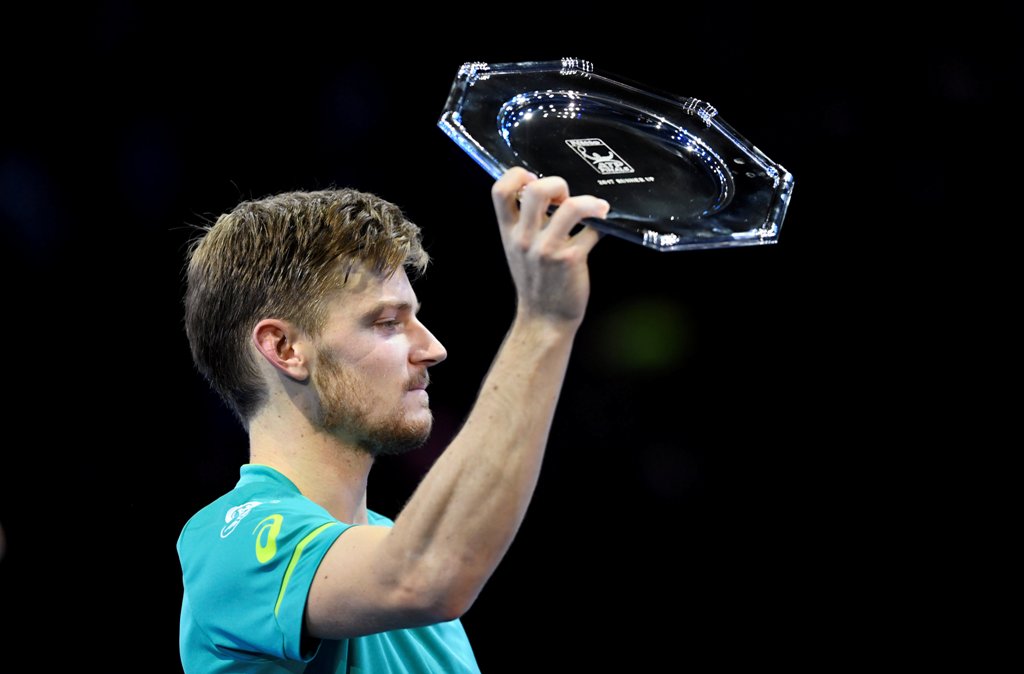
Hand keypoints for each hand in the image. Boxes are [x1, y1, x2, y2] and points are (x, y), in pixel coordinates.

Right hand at [491, 168, 608, 325]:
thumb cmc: (536, 283)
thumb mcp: (519, 250)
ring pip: (570, 208)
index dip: (517, 175)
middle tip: (566, 196)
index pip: (500, 191)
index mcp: (509, 232)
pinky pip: (592, 231)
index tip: (533, 177)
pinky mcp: (570, 259)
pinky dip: (601, 226)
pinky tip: (603, 228)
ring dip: (588, 202)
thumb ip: (527, 223)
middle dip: (556, 183)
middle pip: (535, 190)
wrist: (544, 320)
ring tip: (595, 207)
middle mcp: (525, 239)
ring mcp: (547, 249)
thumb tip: (551, 196)